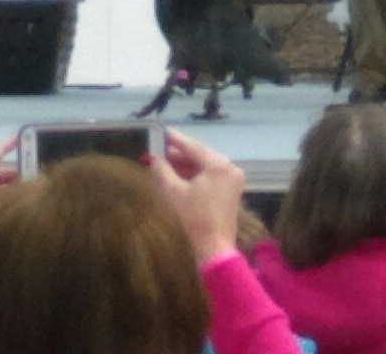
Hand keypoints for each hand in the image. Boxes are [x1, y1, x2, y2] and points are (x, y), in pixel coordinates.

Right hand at [148, 129, 244, 263]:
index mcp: (219, 165)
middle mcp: (230, 169)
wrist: (212, 253)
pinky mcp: (229, 195)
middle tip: (157, 150)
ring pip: (204, 167)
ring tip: (162, 163)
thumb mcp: (172, 191)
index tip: (160, 131)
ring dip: (184, 166)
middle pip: (200, 155)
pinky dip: (193, 176)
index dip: (174, 139)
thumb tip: (153, 157)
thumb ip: (162, 169)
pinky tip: (175, 176)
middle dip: (178, 154)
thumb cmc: (192, 220)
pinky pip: (209, 178)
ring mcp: (232, 182)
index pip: (193, 146)